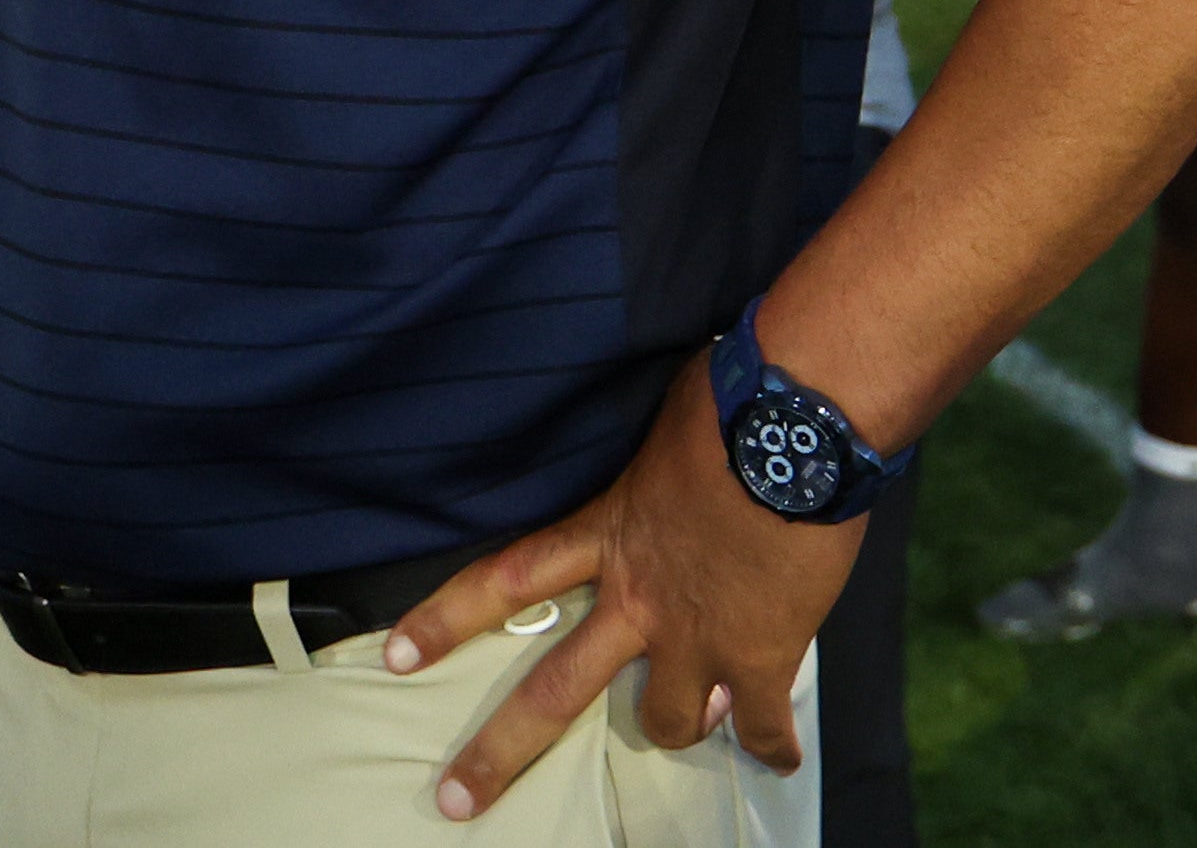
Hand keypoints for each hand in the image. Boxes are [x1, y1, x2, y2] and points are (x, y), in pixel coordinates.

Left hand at [387, 351, 860, 819]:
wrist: (799, 426)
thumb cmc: (732, 396)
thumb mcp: (662, 423)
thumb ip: (649, 457)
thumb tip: (670, 437)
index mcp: (605, 534)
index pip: (504, 580)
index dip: (446, 618)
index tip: (398, 654)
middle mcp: (639, 598)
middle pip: (553, 691)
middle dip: (501, 751)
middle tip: (459, 800)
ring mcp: (696, 636)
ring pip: (663, 720)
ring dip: (675, 727)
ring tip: (693, 724)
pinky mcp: (760, 655)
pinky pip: (758, 725)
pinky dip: (770, 746)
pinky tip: (776, 757)